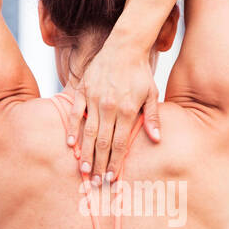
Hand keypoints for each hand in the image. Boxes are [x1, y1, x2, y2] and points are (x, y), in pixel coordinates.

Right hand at [65, 39, 161, 185]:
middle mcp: (110, 106)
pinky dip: (72, 129)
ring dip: (85, 153)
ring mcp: (94, 98)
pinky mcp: (83, 90)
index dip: (115, 163)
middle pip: (103, 143)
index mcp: (128, 110)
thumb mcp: (152, 95)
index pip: (120, 144)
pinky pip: (75, 113)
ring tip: (83, 170)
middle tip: (95, 182)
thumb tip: (157, 140)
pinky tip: (70, 144)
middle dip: (99, 165)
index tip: (111, 179)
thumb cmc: (140, 73)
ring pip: (88, 131)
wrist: (125, 46)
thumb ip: (153, 118)